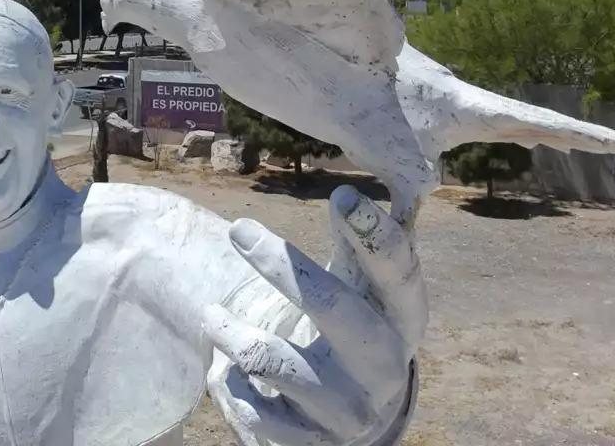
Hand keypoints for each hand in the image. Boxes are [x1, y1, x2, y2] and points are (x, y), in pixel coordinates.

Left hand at [203, 186, 426, 445]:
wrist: (356, 420)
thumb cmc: (354, 329)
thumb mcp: (362, 289)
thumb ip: (355, 246)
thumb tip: (347, 193)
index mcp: (405, 320)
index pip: (398, 273)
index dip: (374, 235)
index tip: (341, 194)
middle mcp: (387, 367)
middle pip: (334, 307)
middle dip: (281, 265)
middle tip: (238, 229)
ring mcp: (352, 412)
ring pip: (275, 360)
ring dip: (231, 333)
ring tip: (210, 315)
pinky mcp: (314, 444)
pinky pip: (254, 409)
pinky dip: (231, 384)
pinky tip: (227, 372)